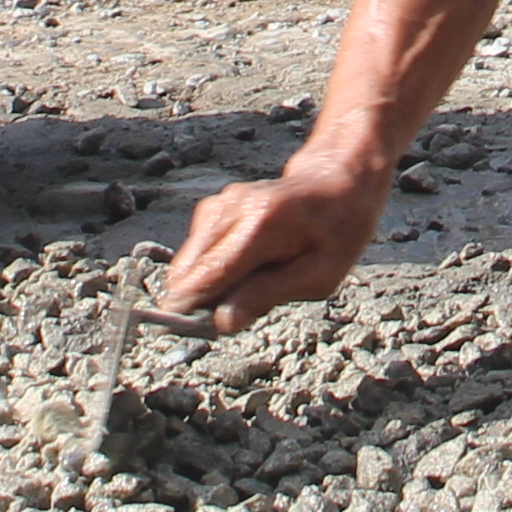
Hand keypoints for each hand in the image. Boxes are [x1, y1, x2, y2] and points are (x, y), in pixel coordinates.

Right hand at [157, 158, 388, 331]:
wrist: (338, 180)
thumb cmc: (336, 231)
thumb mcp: (319, 275)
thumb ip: (267, 295)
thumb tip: (222, 323)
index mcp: (262, 225)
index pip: (209, 273)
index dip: (187, 305)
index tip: (174, 330)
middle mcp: (233, 208)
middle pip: (190, 268)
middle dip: (198, 300)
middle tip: (231, 317)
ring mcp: (221, 203)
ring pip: (188, 261)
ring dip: (205, 285)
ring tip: (251, 285)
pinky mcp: (214, 207)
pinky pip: (197, 250)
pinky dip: (209, 269)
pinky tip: (245, 269)